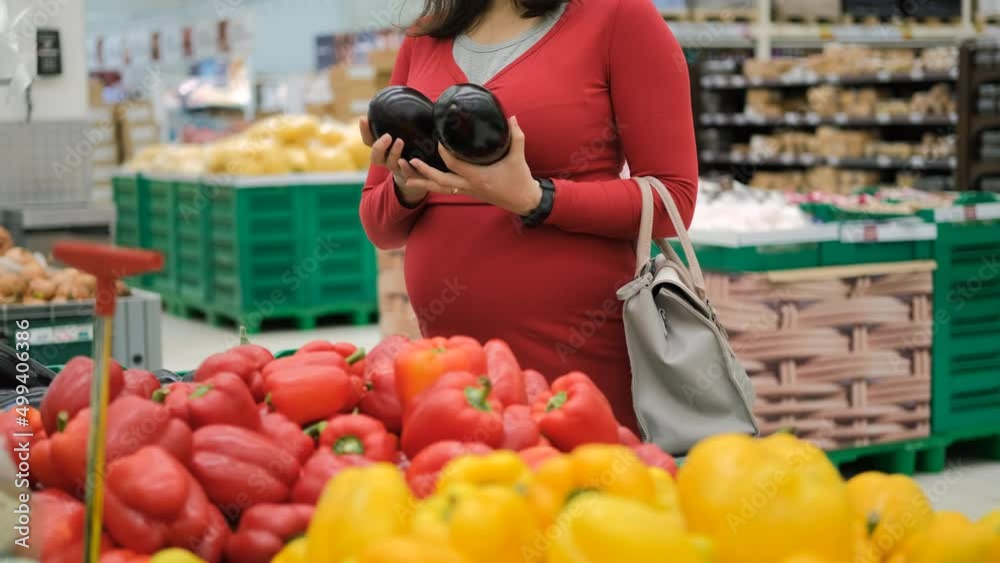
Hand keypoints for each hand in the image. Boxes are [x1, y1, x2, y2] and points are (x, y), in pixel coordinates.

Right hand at [359, 117, 428, 206]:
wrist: (421, 171)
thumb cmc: (412, 145)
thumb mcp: (407, 131)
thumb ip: (404, 118)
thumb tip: (407, 95)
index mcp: (383, 148)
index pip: (368, 140)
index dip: (364, 130)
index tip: (364, 118)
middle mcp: (387, 159)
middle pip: (375, 156)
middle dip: (378, 146)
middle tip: (387, 135)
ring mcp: (398, 168)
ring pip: (390, 163)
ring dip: (393, 153)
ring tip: (399, 141)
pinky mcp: (410, 175)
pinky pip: (406, 174)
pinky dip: (406, 168)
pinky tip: (408, 161)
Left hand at [406, 116, 542, 215]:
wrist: (523, 201)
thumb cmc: (520, 179)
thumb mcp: (518, 156)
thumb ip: (516, 136)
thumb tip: (511, 117)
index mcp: (478, 177)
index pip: (454, 165)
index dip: (444, 153)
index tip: (438, 141)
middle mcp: (470, 186)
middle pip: (441, 181)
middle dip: (424, 172)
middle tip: (410, 162)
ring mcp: (468, 191)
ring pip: (441, 189)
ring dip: (423, 183)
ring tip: (405, 179)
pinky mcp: (469, 193)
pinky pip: (447, 190)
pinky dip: (434, 186)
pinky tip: (423, 182)